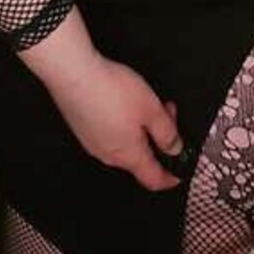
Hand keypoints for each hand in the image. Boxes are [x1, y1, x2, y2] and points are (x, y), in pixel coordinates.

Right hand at [42, 51, 186, 191]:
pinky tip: (123, 103)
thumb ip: (167, 133)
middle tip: (167, 112)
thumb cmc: (113, 91)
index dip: (169, 178)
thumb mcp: (151, 109)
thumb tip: (176, 150)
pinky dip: (123, 124)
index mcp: (129, 156)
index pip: (153, 179)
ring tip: (146, 101)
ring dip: (141, 129)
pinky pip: (109, 134)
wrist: (74, 74)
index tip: (179, 172)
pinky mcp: (83, 128)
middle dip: (158, 138)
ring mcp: (93, 143)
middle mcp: (109, 156)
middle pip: (140, 157)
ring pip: (125, 144)